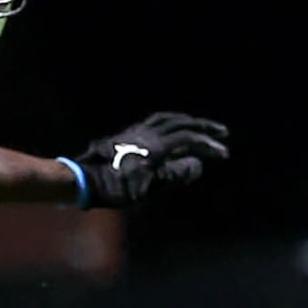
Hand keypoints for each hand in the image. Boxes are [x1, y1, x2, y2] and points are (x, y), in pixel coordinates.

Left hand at [72, 113, 228, 208]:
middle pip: (181, 123)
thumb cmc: (116, 188)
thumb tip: (197, 164)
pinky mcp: (128, 134)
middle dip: (204, 127)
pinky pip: (155, 121)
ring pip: (167, 118)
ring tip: (198, 126)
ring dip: (186, 120)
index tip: (223, 154)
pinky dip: (170, 122)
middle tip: (221, 132)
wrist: (84, 179)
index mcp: (156, 146)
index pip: (189, 139)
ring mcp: (136, 132)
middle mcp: (148, 133)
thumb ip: (174, 175)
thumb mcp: (148, 188)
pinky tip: (171, 130)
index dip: (208, 145)